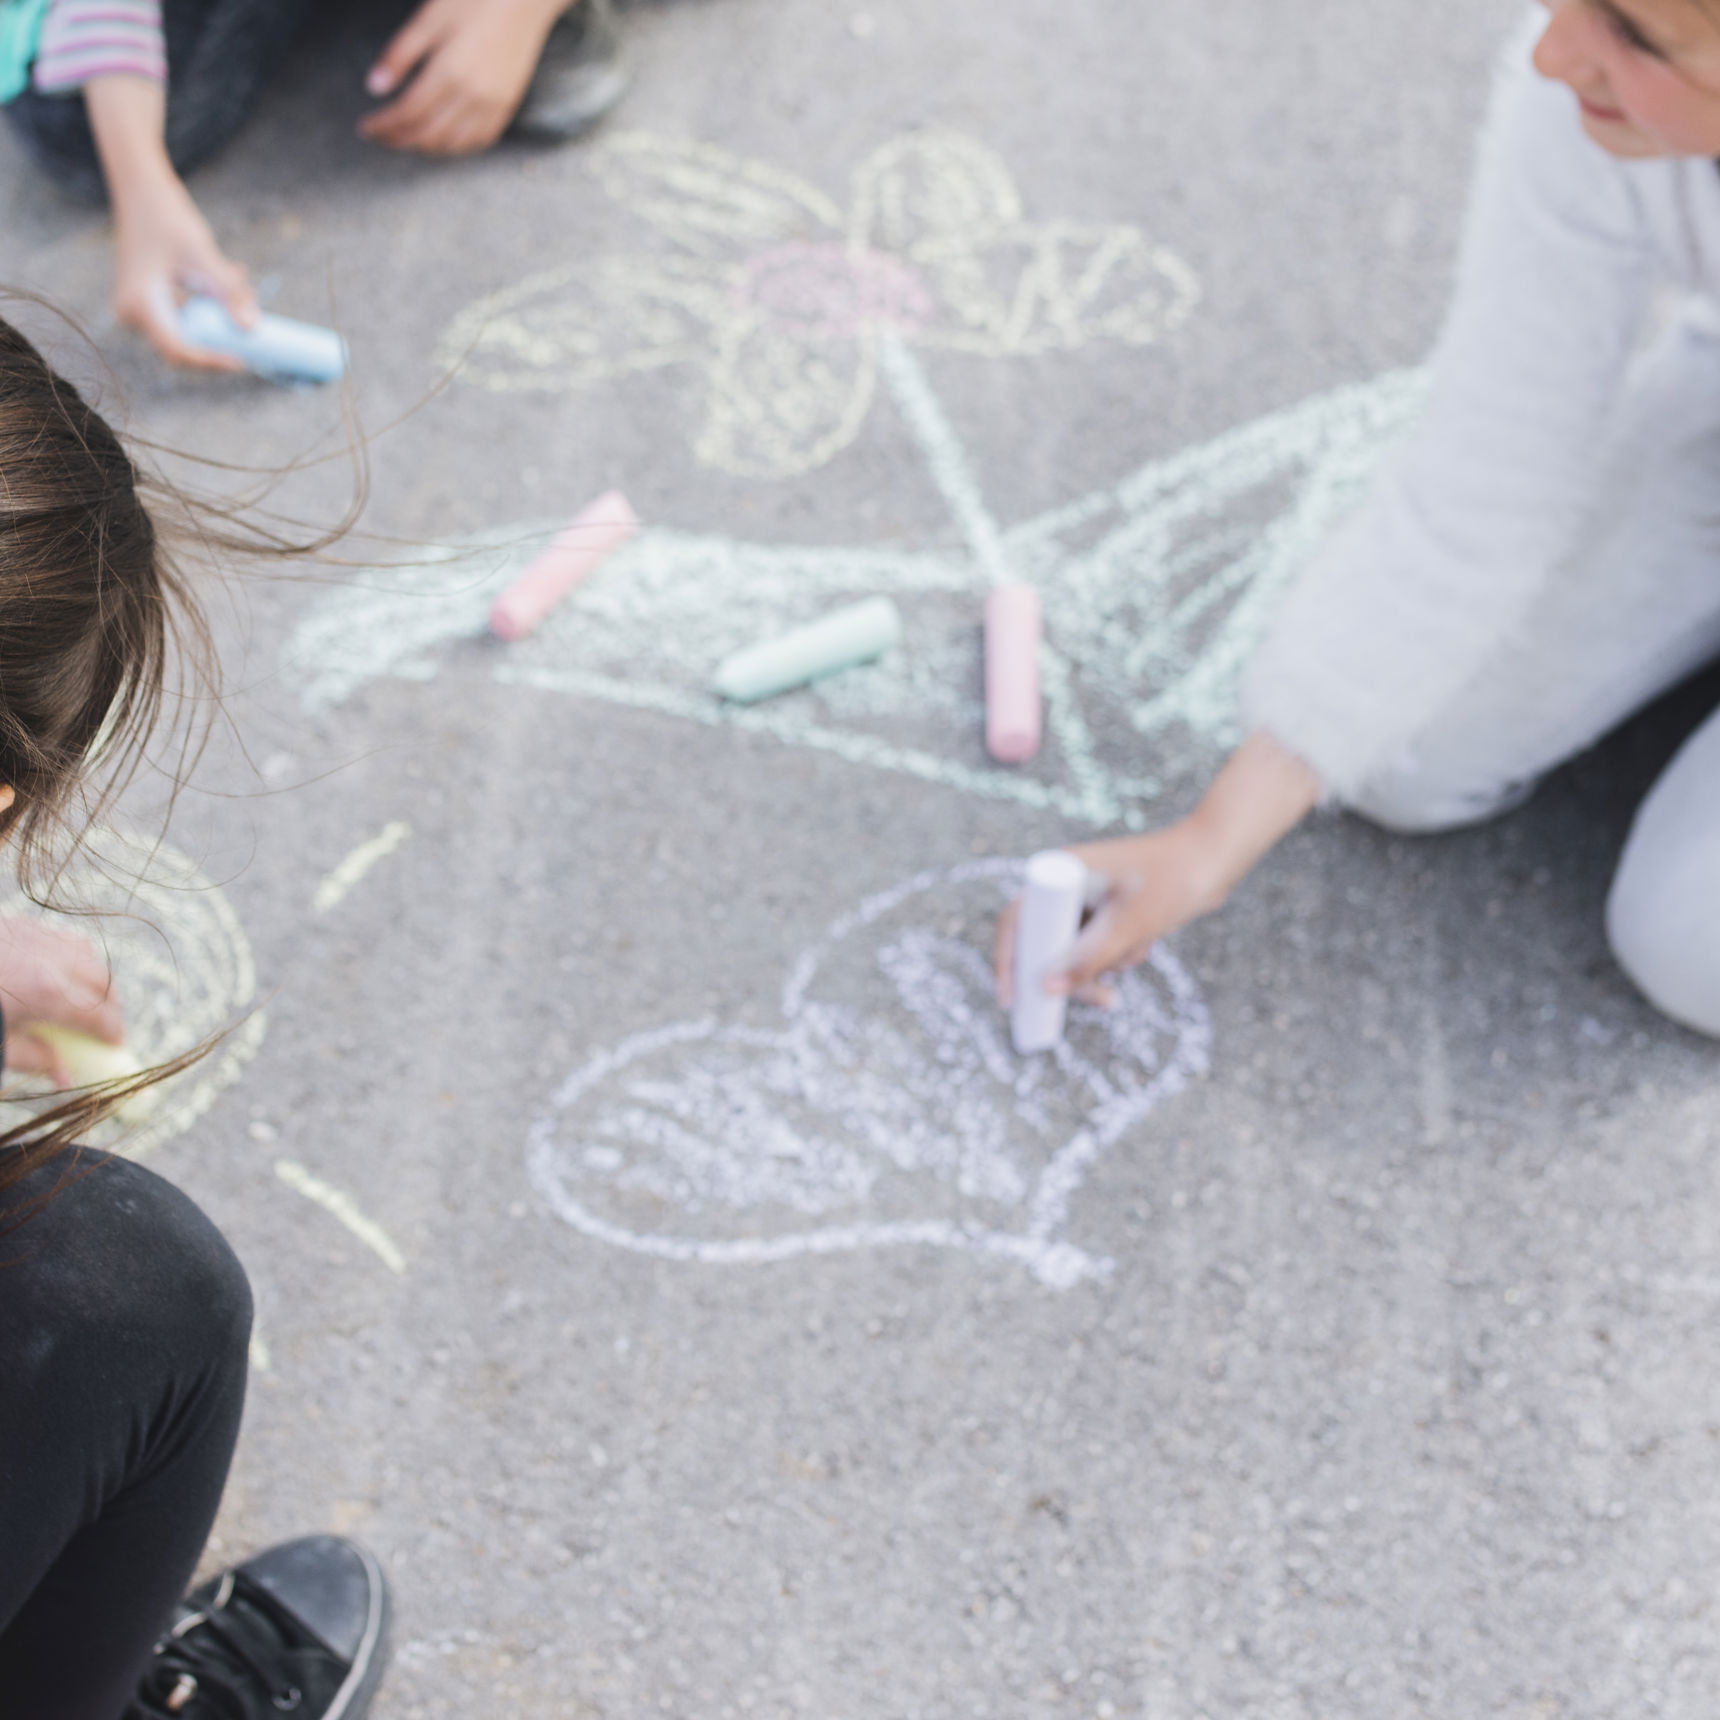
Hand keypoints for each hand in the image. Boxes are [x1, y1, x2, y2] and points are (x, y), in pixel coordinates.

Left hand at [0, 918, 123, 1085]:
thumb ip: (33, 1058)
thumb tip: (63, 1074)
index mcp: (48, 993)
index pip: (100, 1015)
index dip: (112, 1033)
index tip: (114, 1045)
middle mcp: (49, 959)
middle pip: (102, 980)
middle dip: (109, 1004)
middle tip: (102, 1025)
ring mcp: (32, 936)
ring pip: (83, 952)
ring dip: (90, 975)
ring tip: (81, 995)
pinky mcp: (13, 923)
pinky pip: (55, 936)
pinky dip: (65, 955)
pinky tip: (50, 970)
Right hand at [84, 74, 256, 369]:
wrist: (140, 188)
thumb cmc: (167, 216)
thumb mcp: (203, 256)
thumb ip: (227, 293)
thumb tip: (253, 329)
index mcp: (140, 304)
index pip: (180, 350)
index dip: (212, 361)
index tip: (243, 360)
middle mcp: (133, 313)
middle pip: (187, 346)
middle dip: (223, 332)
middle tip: (249, 303)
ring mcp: (140, 311)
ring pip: (193, 331)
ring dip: (222, 313)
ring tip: (237, 276)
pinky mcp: (151, 304)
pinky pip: (188, 317)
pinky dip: (212, 304)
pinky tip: (230, 275)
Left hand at [360, 0, 565, 154]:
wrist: (525, 0)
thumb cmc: (475, 0)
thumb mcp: (429, 19)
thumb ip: (400, 54)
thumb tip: (374, 87)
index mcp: (448, 72)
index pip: (407, 113)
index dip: (384, 125)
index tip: (366, 127)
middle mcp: (472, 97)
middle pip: (428, 135)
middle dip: (399, 139)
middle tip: (380, 136)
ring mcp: (492, 106)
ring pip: (453, 144)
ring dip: (425, 147)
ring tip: (406, 138)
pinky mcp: (507, 107)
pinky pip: (479, 140)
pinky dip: (456, 146)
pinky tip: (442, 139)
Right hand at [992, 730, 1323, 1007]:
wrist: (1214, 860)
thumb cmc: (1172, 880)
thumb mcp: (1128, 924)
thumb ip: (1087, 959)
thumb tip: (1046, 990)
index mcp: (1058, 873)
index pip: (1015, 923)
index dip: (1009, 963)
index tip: (1014, 1001)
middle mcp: (1064, 884)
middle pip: (1044, 945)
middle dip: (1073, 976)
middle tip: (1102, 1000)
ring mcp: (1085, 897)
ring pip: (1073, 952)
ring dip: (1103, 966)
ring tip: (1137, 953)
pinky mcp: (1105, 909)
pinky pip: (1097, 948)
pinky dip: (1117, 956)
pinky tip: (1145, 941)